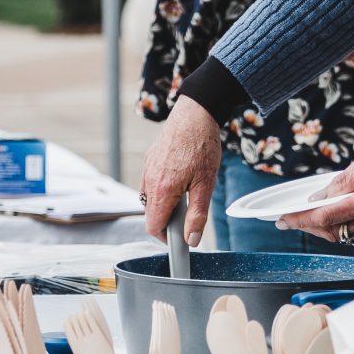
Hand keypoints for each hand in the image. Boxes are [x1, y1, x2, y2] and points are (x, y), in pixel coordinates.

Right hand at [141, 98, 221, 245]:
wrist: (195, 113)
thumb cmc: (202, 146)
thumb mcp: (206, 184)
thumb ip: (198, 215)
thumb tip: (191, 240)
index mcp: (162, 190)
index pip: (153, 227)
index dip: (166, 239)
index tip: (179, 240)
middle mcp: (149, 181)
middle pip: (151, 215)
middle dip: (167, 221)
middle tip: (188, 213)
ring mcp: (147, 170)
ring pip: (150, 200)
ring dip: (165, 204)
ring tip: (187, 193)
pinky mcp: (149, 160)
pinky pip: (151, 184)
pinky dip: (162, 189)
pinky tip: (180, 179)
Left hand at [281, 141, 353, 247]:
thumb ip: (345, 178)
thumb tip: (322, 195)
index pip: (325, 217)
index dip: (301, 219)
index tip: (283, 219)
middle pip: (333, 233)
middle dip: (310, 226)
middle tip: (292, 220)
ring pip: (348, 238)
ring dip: (330, 229)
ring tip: (315, 217)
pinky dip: (350, 229)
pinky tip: (344, 218)